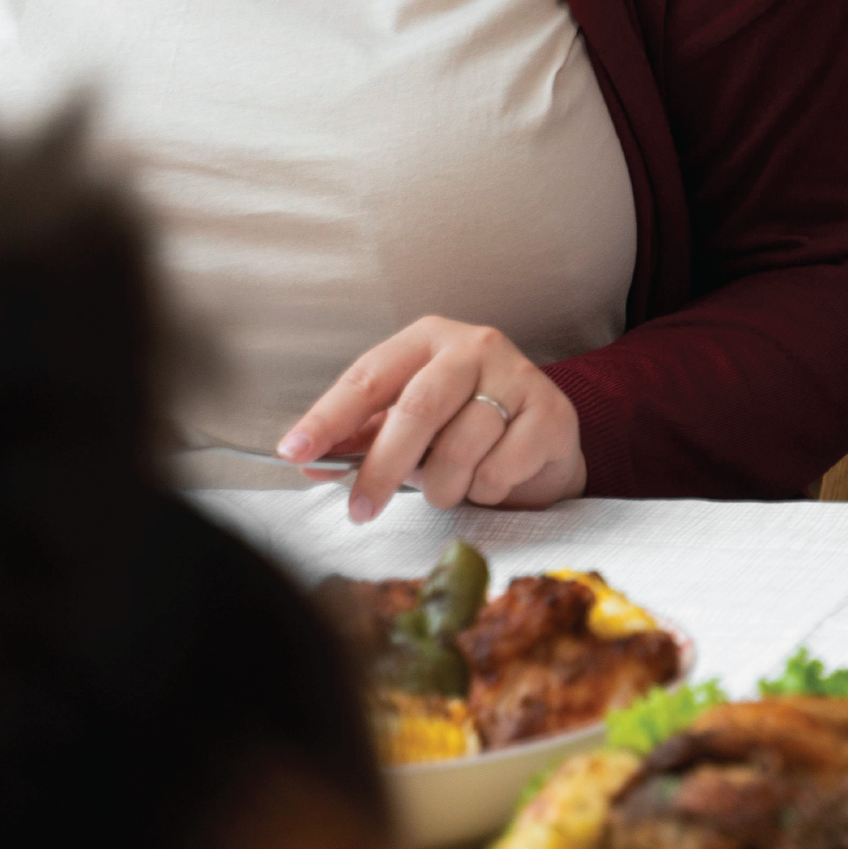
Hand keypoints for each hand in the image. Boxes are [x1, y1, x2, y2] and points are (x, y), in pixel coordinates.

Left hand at [280, 317, 584, 522]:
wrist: (545, 439)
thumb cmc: (465, 428)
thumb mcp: (406, 427)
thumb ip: (358, 440)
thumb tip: (306, 463)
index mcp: (427, 340)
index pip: (368, 377)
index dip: (328, 417)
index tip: (295, 452)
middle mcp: (475, 346)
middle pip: (417, 410)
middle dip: (382, 467)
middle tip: (361, 508)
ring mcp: (519, 376)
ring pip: (459, 449)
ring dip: (442, 487)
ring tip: (448, 489)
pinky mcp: (552, 413)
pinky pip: (499, 469)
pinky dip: (485, 489)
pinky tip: (493, 479)